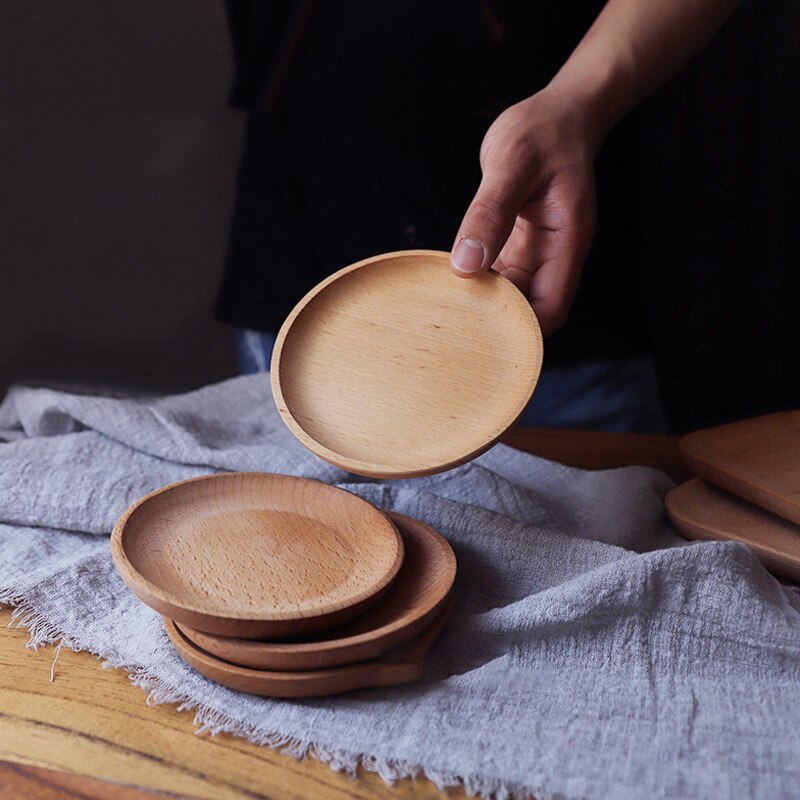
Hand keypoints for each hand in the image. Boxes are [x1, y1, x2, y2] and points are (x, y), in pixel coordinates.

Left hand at [450, 88, 598, 336]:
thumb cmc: (541, 132)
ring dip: (482, 306)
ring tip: (445, 313)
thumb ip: (489, 213)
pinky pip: (497, 276)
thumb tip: (465, 266)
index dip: (522, 329)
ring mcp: (536, 254)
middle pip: (529, 313)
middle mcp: (554, 256)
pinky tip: (448, 284)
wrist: (557, 114)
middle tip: (452, 330)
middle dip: (496, 325)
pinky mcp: (517, 246)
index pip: (550, 309)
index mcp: (567, 243)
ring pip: (510, 299)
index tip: (481, 333)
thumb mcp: (511, 163)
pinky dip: (476, 283)